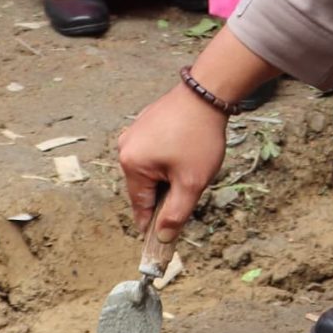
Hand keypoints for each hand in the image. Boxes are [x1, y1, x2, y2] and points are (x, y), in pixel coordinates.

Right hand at [117, 84, 227, 243]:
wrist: (207, 93)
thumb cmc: (198, 138)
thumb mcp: (191, 182)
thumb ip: (176, 214)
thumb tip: (162, 237)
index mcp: (131, 164)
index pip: (140, 205)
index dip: (152, 223)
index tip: (161, 238)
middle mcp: (125, 148)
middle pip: (144, 187)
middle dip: (165, 193)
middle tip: (189, 188)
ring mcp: (134, 132)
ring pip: (150, 169)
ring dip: (167, 174)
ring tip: (190, 164)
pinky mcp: (145, 123)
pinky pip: (154, 150)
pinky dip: (167, 157)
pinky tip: (185, 150)